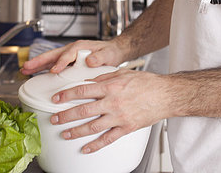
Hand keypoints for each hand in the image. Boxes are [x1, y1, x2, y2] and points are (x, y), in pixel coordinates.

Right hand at [20, 38, 125, 75]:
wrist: (113, 52)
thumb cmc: (110, 52)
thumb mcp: (108, 54)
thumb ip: (100, 57)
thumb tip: (90, 61)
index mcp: (80, 47)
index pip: (67, 54)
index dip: (60, 62)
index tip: (54, 71)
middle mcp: (72, 50)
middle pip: (52, 54)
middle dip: (39, 60)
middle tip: (26, 66)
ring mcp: (68, 56)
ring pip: (50, 59)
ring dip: (37, 65)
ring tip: (25, 70)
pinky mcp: (68, 62)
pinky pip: (53, 65)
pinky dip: (43, 69)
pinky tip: (36, 75)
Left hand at [50, 69, 171, 152]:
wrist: (165, 95)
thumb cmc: (146, 83)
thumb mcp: (123, 73)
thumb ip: (104, 76)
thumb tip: (88, 80)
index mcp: (111, 86)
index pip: (82, 90)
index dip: (66, 94)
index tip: (56, 98)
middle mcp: (113, 102)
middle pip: (83, 110)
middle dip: (66, 115)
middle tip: (54, 118)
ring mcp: (119, 117)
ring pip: (92, 126)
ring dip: (76, 131)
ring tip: (65, 134)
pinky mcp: (126, 128)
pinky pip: (108, 139)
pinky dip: (96, 145)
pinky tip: (86, 148)